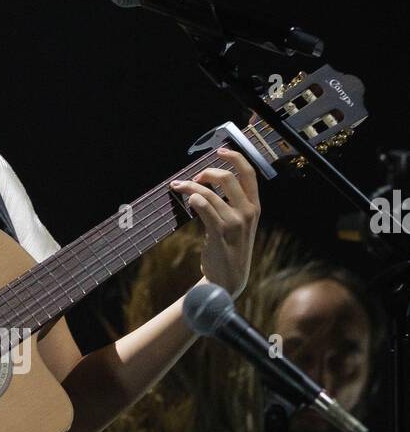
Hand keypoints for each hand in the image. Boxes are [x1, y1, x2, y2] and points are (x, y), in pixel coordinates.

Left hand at [170, 147, 259, 297]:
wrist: (227, 281)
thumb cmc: (229, 249)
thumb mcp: (239, 225)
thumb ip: (233, 204)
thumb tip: (211, 183)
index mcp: (255, 207)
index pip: (249, 173)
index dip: (235, 157)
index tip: (219, 150)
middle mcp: (248, 212)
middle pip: (228, 177)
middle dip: (207, 172)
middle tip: (194, 177)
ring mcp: (235, 222)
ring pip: (210, 192)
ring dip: (190, 185)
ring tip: (178, 186)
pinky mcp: (220, 232)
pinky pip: (203, 206)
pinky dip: (193, 197)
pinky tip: (187, 198)